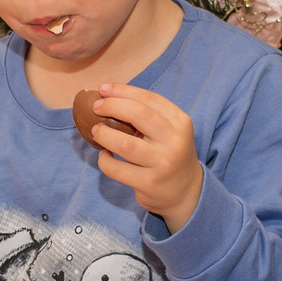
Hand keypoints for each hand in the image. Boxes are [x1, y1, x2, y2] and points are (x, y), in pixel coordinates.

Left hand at [84, 84, 202, 231]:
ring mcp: (162, 164)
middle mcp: (174, 141)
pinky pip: (117, 169)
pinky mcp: (149, 183)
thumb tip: (108, 96)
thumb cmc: (169, 153)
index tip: (103, 89)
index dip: (123, 91)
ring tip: (96, 131)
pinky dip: (104, 160)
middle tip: (96, 107)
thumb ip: (148, 115)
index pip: (149, 99)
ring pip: (125, 144)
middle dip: (112, 106)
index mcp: (180, 122)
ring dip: (104, 134)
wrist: (186, 191)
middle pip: (138, 114)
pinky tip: (105, 156)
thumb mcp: (170, 131)